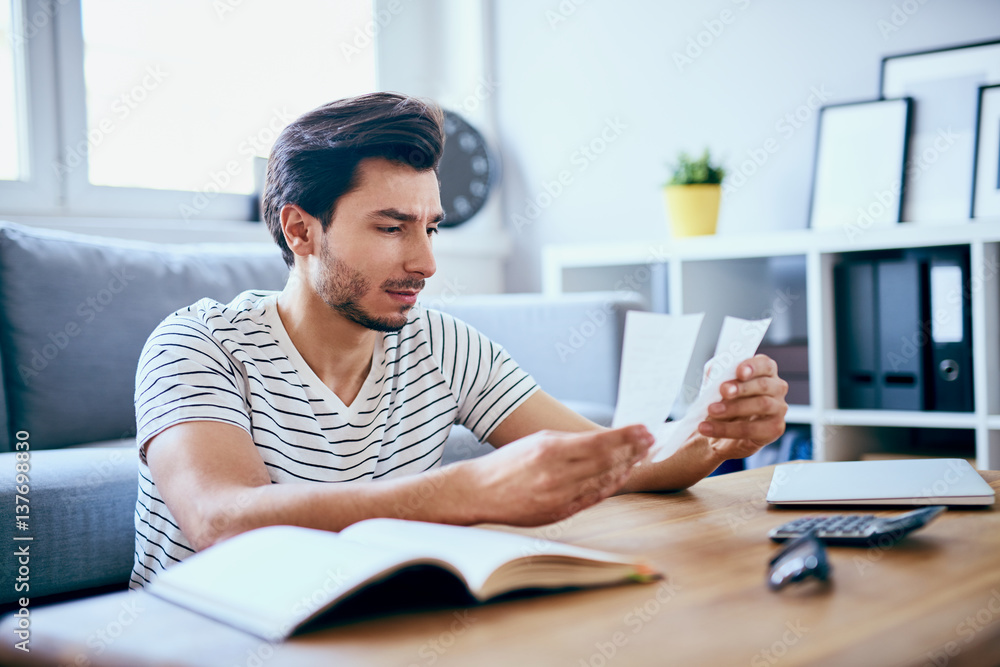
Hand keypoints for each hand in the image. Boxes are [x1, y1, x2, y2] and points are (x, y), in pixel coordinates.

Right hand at [462, 425, 653, 525]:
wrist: (481, 493)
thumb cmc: (509, 462)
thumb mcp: (538, 440)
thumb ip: (572, 441)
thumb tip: (607, 440)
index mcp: (550, 450)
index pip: (600, 442)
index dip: (626, 436)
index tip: (643, 428)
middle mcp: (557, 475)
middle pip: (608, 461)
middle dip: (633, 449)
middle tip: (650, 440)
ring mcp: (560, 496)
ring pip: (604, 480)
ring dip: (627, 466)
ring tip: (642, 455)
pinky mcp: (560, 513)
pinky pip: (594, 497)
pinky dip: (611, 484)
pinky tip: (623, 474)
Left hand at [698, 354, 787, 460]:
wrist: (721, 429)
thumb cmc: (724, 400)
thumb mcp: (716, 385)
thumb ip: (717, 375)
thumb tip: (714, 371)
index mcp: (765, 371)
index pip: (764, 364)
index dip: (752, 366)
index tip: (739, 372)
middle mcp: (777, 388)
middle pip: (763, 384)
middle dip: (741, 388)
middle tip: (722, 391)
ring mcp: (779, 408)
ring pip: (761, 405)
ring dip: (733, 408)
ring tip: (711, 410)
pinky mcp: (774, 429)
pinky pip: (751, 430)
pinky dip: (727, 429)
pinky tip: (709, 428)